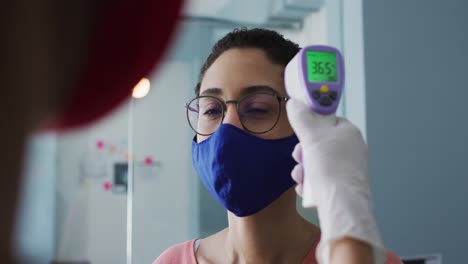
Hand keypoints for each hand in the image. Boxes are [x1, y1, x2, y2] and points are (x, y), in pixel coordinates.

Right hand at [286, 99, 384, 263]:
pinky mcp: (341, 186)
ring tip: (301, 177)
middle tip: (299, 157)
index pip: (327, 120)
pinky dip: (310, 183)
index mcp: (349, 133)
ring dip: (303, 169)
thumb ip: (302, 118)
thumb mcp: (312, 137)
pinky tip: (306, 189)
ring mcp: (347, 169)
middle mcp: (351, 150)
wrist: (341, 206)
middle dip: (303, 152)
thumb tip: (294, 102)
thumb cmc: (332, 169)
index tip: (300, 131)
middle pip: (318, 143)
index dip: (310, 125)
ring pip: (316, 162)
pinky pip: (320, 178)